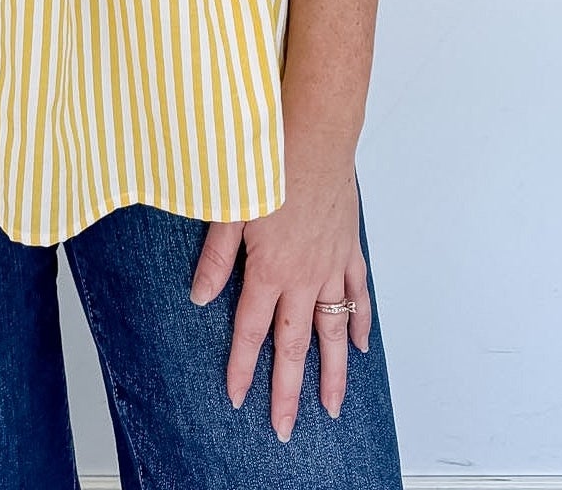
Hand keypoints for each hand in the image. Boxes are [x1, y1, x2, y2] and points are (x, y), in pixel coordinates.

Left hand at [189, 151, 370, 439]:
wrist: (315, 134)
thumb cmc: (269, 163)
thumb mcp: (229, 209)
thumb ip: (216, 258)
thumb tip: (198, 297)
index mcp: (269, 270)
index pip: (250, 331)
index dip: (242, 367)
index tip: (237, 398)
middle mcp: (303, 277)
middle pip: (295, 345)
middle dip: (289, 391)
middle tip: (286, 429)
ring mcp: (331, 265)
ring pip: (334, 331)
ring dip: (333, 372)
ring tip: (332, 408)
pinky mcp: (349, 248)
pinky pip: (359, 293)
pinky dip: (362, 320)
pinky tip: (363, 345)